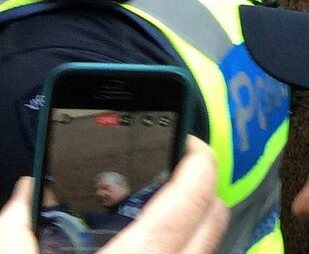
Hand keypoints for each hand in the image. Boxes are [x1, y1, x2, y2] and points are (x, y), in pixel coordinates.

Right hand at [0, 136, 227, 253]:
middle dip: (200, 185)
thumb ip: (18, 228)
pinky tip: (150, 239)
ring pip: (208, 243)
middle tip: (168, 170)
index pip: (196, 193)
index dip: (199, 156)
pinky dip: (182, 244)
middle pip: (215, 215)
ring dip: (192, 218)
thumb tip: (28, 191)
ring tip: (157, 204)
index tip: (184, 139)